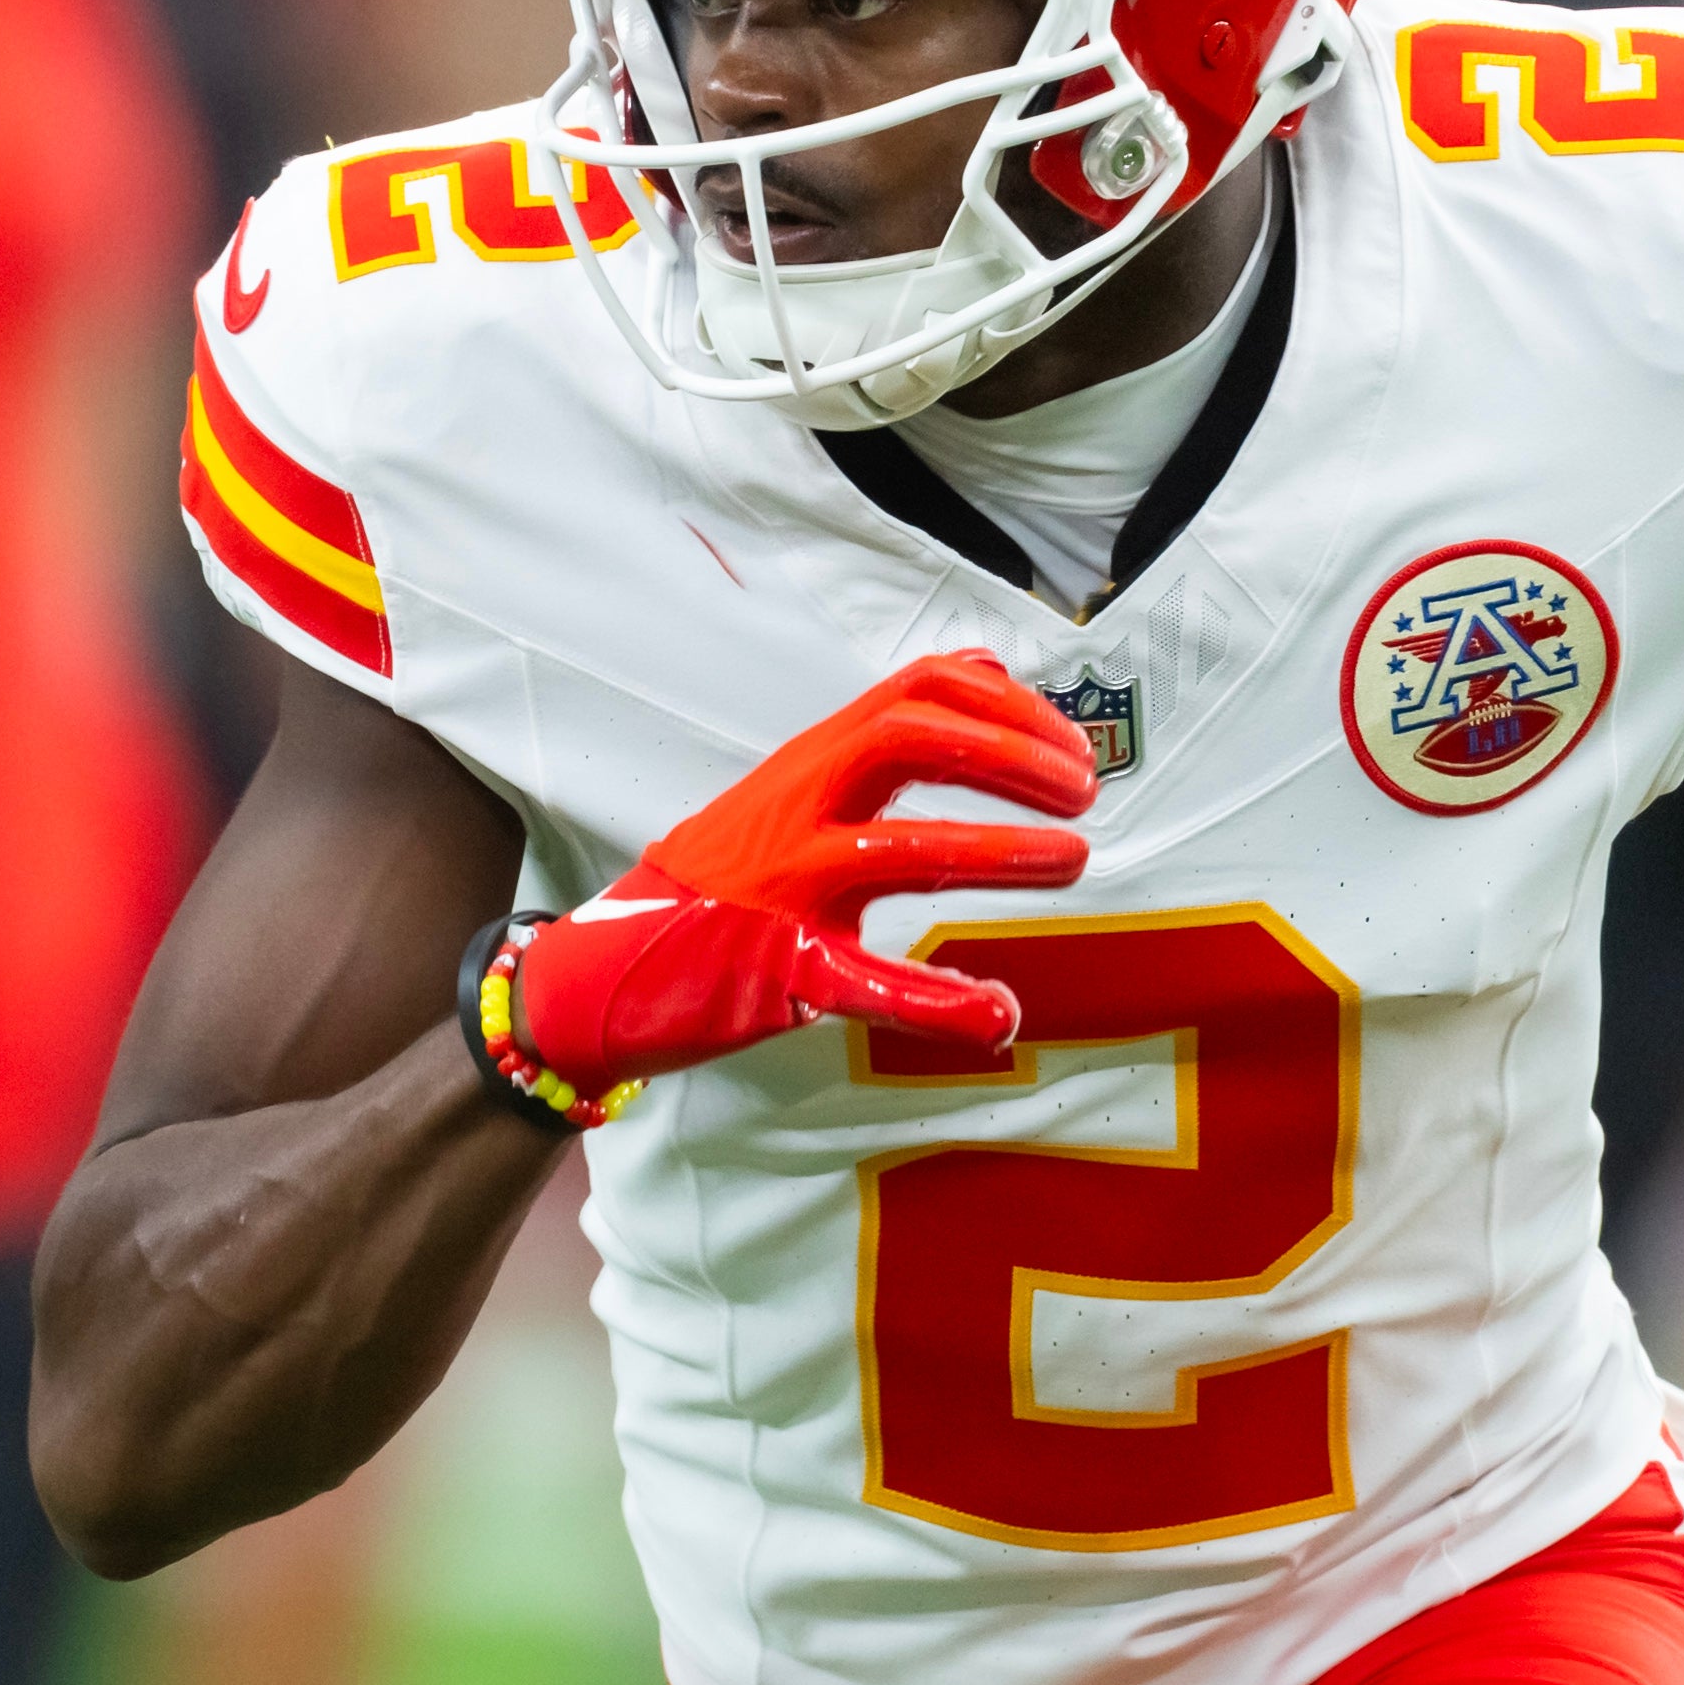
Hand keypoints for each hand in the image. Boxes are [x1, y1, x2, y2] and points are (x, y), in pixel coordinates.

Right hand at [510, 651, 1096, 1088]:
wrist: (601, 967)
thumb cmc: (721, 877)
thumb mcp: (796, 784)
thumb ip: (880, 736)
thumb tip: (986, 670)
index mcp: (811, 762)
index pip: (918, 690)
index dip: (1010, 707)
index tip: (1072, 746)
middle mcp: (797, 809)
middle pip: (911, 736)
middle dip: (1010, 754)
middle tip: (1082, 792)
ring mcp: (784, 888)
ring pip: (898, 850)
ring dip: (998, 851)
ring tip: (1070, 859)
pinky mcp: (776, 970)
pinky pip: (867, 982)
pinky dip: (942, 1003)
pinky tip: (997, 1014)